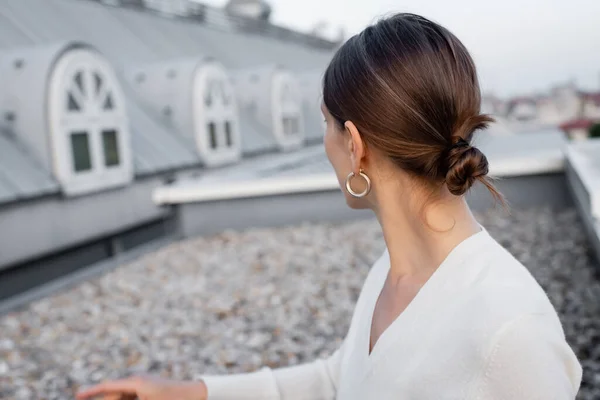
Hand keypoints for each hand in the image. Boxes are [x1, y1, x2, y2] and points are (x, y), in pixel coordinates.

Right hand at [75, 375, 207, 399]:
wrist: (195, 394)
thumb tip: (113, 397)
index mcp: (136, 382)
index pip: (108, 386)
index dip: (91, 391)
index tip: (77, 395)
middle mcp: (138, 380)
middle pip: (114, 394)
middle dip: (104, 398)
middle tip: (88, 397)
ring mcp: (143, 384)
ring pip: (122, 397)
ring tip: (101, 394)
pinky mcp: (147, 390)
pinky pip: (131, 397)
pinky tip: (124, 397)